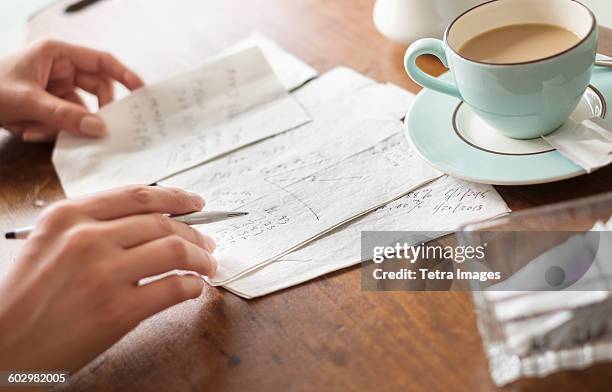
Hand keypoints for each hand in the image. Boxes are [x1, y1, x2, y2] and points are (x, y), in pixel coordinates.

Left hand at [0, 40, 143, 141]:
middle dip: (90, 112)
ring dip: (64, 125)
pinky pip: (64, 120)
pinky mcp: (47, 105)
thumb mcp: (27, 102)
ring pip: (79, 110)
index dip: (124, 76)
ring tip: (38, 131)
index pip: (101, 62)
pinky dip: (50, 130)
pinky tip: (28, 131)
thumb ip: (65, 116)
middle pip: (95, 91)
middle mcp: (58, 68)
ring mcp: (53, 87)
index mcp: (56, 54)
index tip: (142, 93)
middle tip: (95, 130)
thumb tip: (99, 128)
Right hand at [0, 186, 215, 371]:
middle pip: (163, 223)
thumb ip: (94, 225)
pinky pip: (174, 289)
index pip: (139, 196)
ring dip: (201, 258)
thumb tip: (152, 220)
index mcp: (69, 216)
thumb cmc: (26, 297)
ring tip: (208, 265)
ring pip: (176, 250)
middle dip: (195, 232)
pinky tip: (194, 288)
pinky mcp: (118, 311)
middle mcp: (87, 238)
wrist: (2, 348)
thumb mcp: (49, 244)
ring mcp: (104, 274)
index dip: (176, 197)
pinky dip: (193, 286)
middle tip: (208, 242)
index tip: (196, 203)